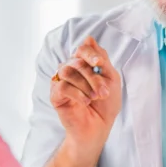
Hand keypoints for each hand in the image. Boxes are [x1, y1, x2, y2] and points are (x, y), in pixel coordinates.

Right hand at [50, 36, 121, 160]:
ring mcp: (61, 82)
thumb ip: (101, 59)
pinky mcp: (55, 96)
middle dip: (93, 76)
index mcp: (84, 64)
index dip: (90, 53)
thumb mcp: (110, 79)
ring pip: (68, 71)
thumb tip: (89, 38)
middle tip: (103, 92)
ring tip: (94, 97)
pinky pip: (62, 86)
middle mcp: (70, 70)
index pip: (82, 49)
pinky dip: (77, 93)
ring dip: (85, 85)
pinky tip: (85, 102)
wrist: (98, 128)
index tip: (100, 63)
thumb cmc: (106, 105)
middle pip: (77, 61)